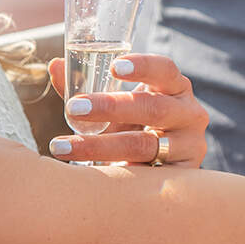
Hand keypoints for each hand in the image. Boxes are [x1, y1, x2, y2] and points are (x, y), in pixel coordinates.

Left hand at [45, 52, 207, 167]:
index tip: (115, 67)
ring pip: (144, 145)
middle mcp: (190, 114)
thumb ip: (85, 87)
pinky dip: (115, 175)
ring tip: (62, 147)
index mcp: (175, 88)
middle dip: (111, 107)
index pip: (166, 70)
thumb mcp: (114, 107)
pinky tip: (89, 176)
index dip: (143, 66)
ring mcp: (190, 147)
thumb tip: (54, 65)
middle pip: (153, 108)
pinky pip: (146, 177)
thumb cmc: (134, 128)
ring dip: (100, 146)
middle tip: (73, 108)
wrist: (157, 173)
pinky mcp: (183, 178)